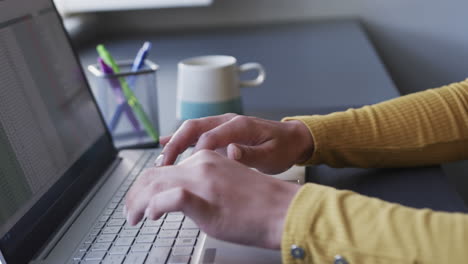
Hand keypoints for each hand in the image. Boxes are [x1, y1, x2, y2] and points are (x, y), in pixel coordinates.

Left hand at [124, 150, 300, 248]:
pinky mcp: (203, 200)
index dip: (145, 184)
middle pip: (153, 174)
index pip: (164, 167)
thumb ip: (203, 183)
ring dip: (138, 202)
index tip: (139, 199)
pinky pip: (169, 199)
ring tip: (134, 217)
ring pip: (154, 184)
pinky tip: (152, 215)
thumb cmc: (260, 202)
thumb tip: (183, 197)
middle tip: (129, 211)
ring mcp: (201, 181)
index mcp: (206, 158)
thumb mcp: (227, 181)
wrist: (282, 209)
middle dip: (135, 194)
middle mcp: (200, 164)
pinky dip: (155, 206)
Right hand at [158, 113, 313, 173]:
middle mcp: (227, 121)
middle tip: (163, 165)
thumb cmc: (283, 148)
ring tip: (161, 161)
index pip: (209, 137)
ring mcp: (222, 124)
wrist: (292, 139)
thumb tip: (230, 151)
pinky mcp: (220, 131)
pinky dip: (180, 139)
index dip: (195, 154)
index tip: (185, 172)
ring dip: (174, 142)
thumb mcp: (273, 155)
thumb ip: (251, 154)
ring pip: (191, 129)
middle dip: (175, 145)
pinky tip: (164, 145)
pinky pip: (196, 133)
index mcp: (240, 126)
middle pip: (194, 128)